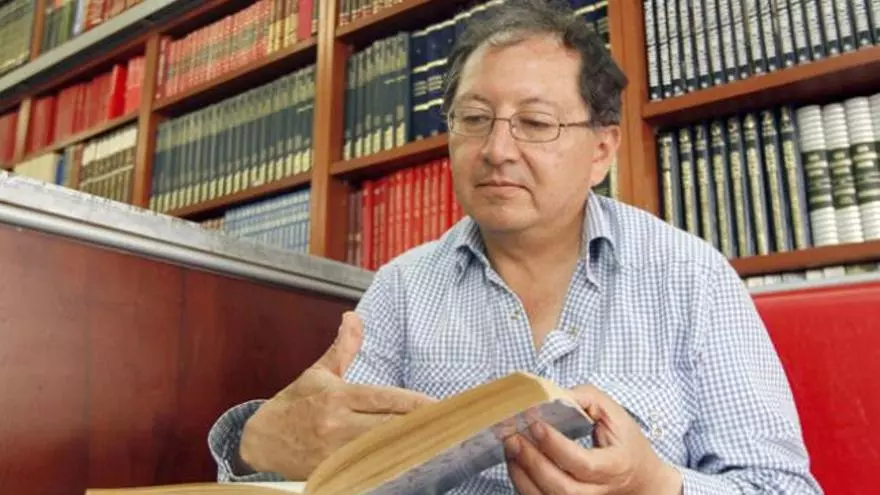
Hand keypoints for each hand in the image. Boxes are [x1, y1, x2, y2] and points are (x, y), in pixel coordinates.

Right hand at [239, 311, 435, 479]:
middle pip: (389, 426)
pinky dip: (387, 465)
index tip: (439, 405)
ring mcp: (335, 453)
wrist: (260, 442)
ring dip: (408, 446)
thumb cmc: (293, 405)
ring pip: (381, 450)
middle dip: (419, 425)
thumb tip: (353, 317)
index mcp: (338, 397)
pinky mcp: (332, 473)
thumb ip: (343, 348)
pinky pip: (367, 469)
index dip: (416, 403)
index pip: (385, 399)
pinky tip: (407, 463)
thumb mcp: (318, 374)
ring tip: (435, 443)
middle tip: (448, 425)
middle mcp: (337, 425)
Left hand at [504, 384, 681, 494]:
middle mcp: (599, 489)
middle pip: (562, 488)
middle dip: (533, 462)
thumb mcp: (614, 413)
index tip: (536, 424)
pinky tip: (515, 462)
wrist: (638, 476)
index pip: (583, 463)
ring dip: (523, 475)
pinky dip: (523, 484)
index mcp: (614, 465)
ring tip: (510, 447)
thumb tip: (550, 393)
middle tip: (514, 437)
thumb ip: (585, 398)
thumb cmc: (625, 442)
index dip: (556, 446)